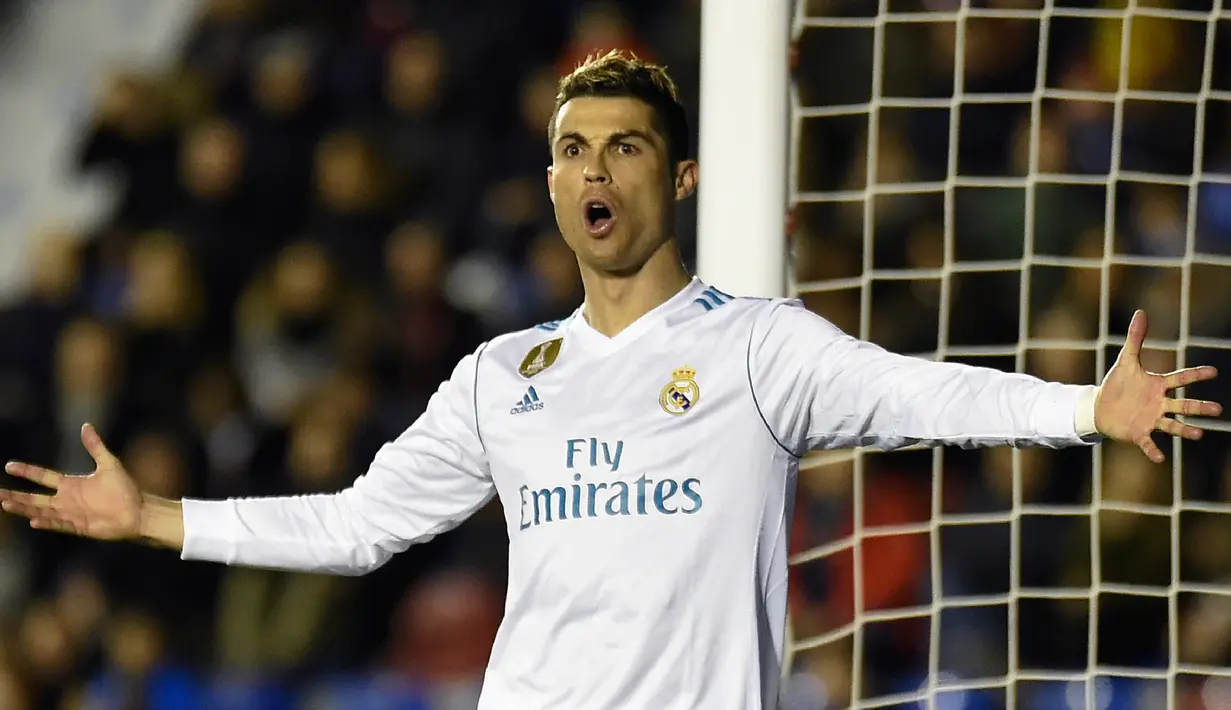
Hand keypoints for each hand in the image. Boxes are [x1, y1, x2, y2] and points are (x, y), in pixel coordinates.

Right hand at [0, 423, 142, 538]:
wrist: (138, 510)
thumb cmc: (125, 488)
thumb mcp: (109, 463)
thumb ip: (95, 446)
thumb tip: (85, 425)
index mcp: (71, 484)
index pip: (43, 476)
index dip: (27, 471)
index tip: (9, 466)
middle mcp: (67, 499)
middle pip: (35, 497)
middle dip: (16, 495)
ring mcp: (71, 514)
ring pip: (41, 511)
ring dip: (24, 509)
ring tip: (6, 504)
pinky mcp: (79, 526)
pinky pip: (59, 524)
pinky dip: (47, 522)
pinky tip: (33, 520)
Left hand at [1094, 310, 1222, 462]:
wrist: (1101, 406)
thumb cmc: (1117, 384)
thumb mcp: (1126, 360)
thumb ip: (1135, 338)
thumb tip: (1140, 312)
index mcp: (1158, 386)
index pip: (1180, 379)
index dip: (1195, 375)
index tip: (1213, 371)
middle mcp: (1159, 404)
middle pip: (1183, 405)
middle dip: (1199, 407)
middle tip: (1218, 410)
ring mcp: (1150, 419)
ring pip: (1171, 425)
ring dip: (1185, 430)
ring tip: (1198, 434)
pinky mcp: (1138, 433)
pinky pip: (1148, 443)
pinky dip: (1153, 450)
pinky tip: (1160, 459)